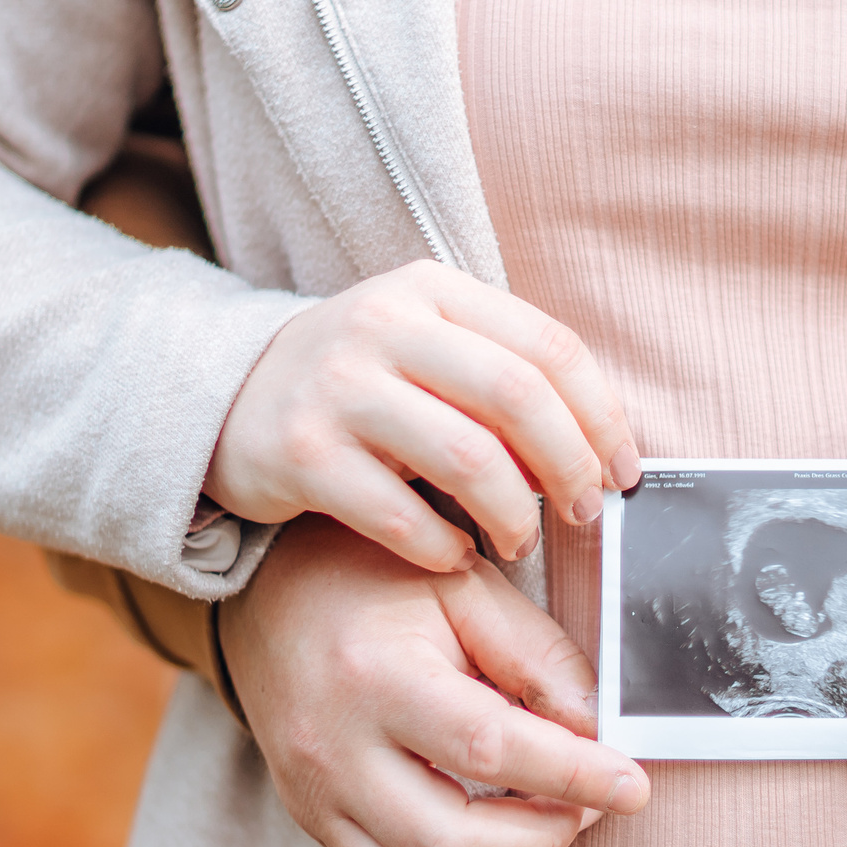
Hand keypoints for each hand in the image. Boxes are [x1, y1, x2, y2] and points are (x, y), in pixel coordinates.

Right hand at [206, 261, 639, 570]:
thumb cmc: (358, 386)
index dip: (601, 415)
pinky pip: (398, 514)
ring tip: (520, 540)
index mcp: (432, 290)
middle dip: (569, 465)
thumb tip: (601, 447)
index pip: (548, 346)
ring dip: (514, 513)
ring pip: (467, 458)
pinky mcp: (299, 455)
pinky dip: (442, 547)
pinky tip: (454, 557)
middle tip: (585, 513)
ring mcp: (336, 388)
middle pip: (518, 396)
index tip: (623, 470)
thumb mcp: (426, 348)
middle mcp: (383, 325)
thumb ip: (503, 374)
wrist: (224, 401)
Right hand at [220, 517, 649, 846]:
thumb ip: (535, 656)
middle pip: (450, 839)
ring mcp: (315, 794)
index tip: (632, 786)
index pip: (489, 748)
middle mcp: (333, 748)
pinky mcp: (312, 819)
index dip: (572, 775)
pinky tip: (502, 845)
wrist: (266, 592)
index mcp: (375, 676)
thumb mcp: (463, 587)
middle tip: (592, 804)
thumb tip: (596, 729)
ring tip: (552, 821)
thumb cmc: (373, 578)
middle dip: (543, 836)